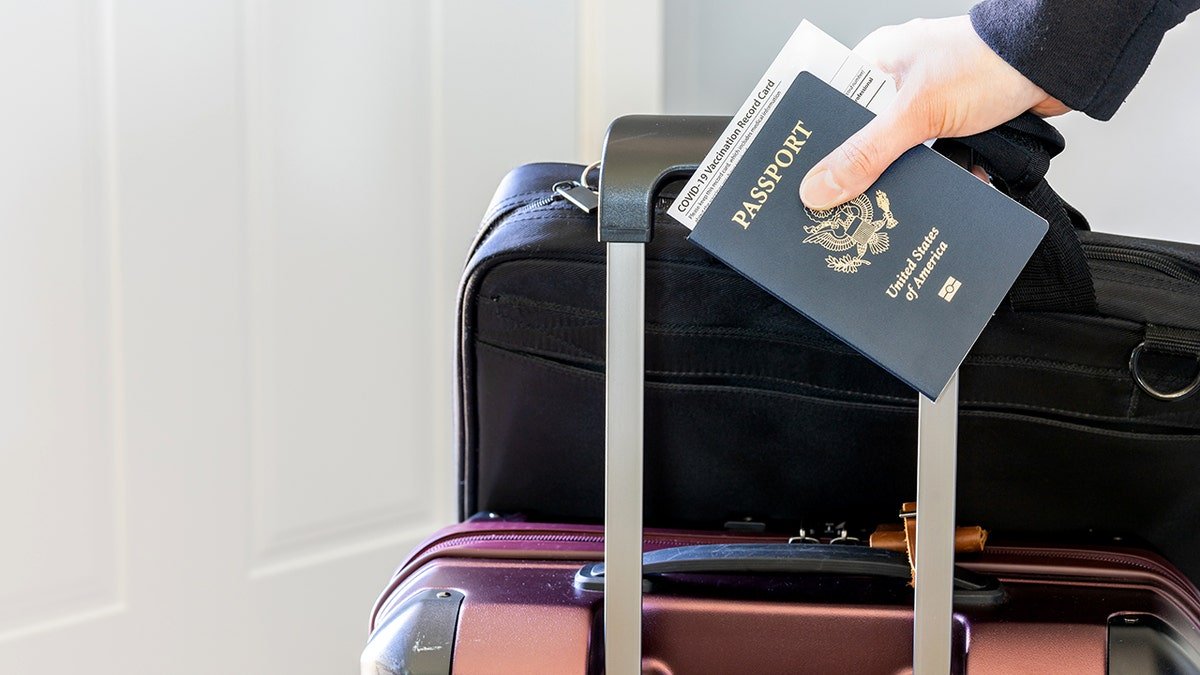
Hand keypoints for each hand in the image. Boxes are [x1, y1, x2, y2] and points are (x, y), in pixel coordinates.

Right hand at [799, 15, 1069, 209]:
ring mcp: (928, 103)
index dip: (814, 144)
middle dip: (861, 171)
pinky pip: (931, 159)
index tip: (803, 179)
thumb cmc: (990, 61)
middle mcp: (898, 82)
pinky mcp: (955, 123)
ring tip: (894, 203)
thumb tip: (821, 187)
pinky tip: (936, 194)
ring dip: (905, 177)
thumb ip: (867, 154)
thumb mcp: (917, 113)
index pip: (828, 107)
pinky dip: (936, 177)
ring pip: (898, 153)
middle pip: (862, 138)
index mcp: (876, 63)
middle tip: (845, 203)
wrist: (1055, 62)